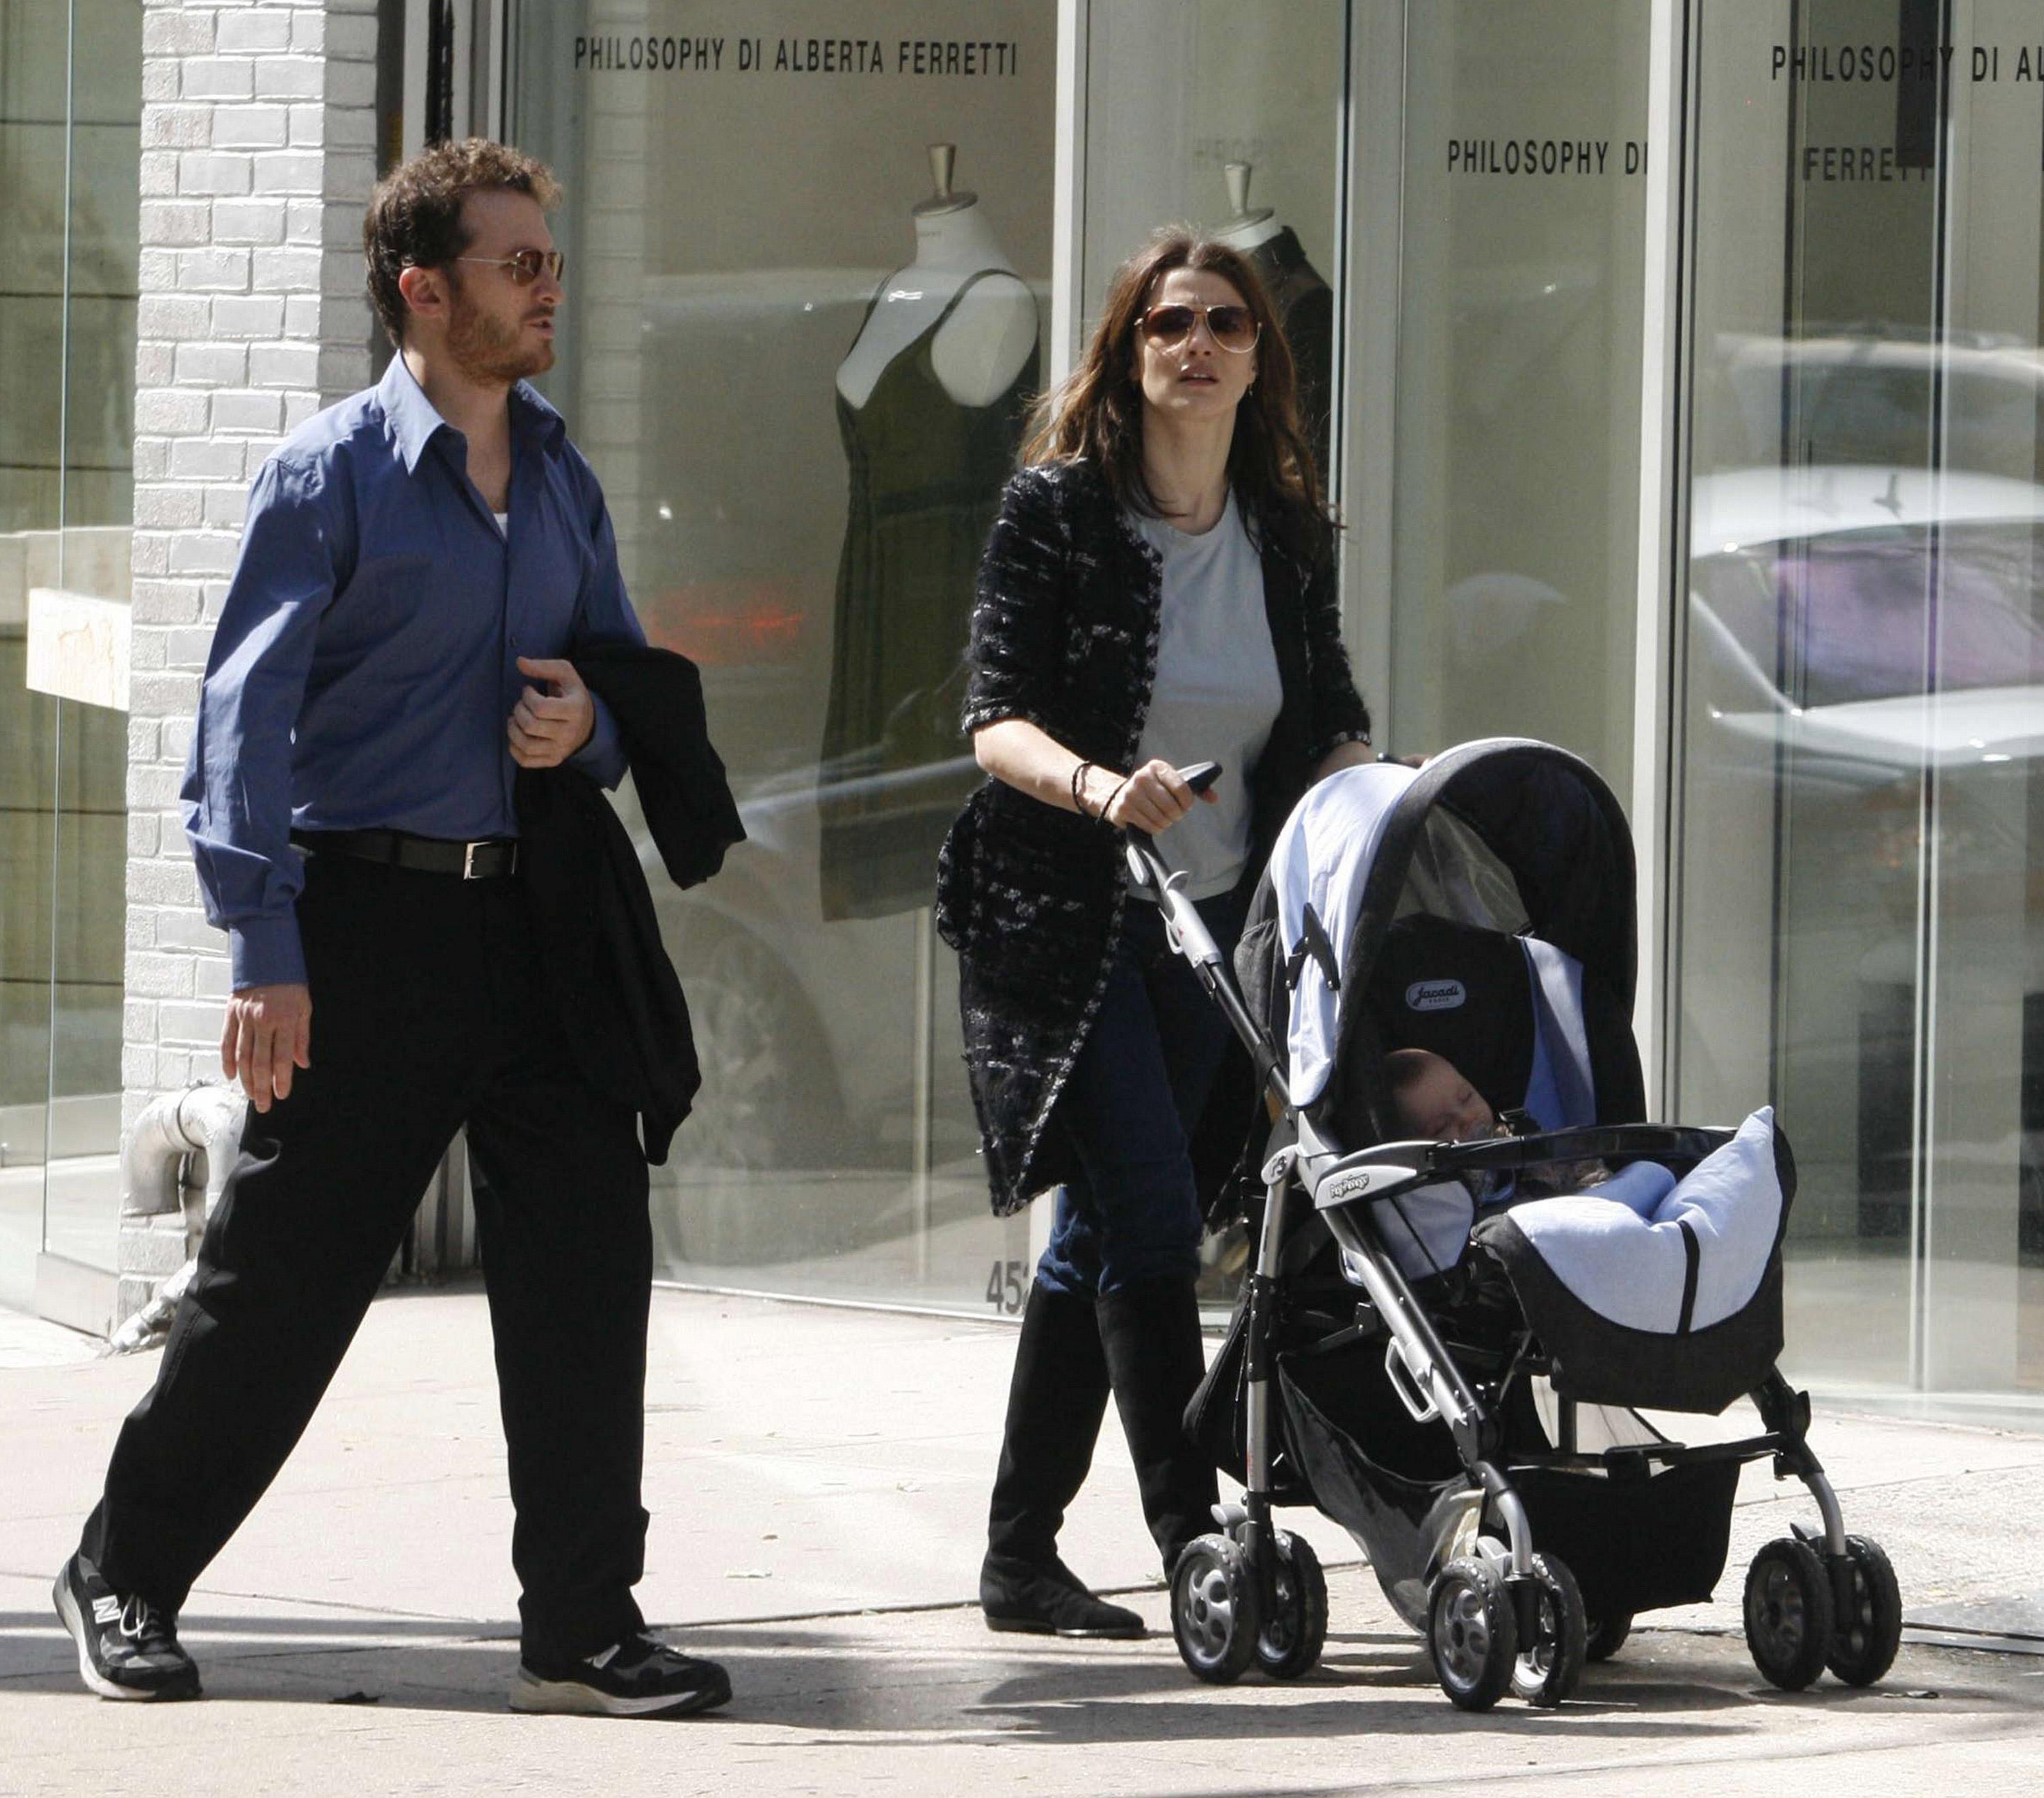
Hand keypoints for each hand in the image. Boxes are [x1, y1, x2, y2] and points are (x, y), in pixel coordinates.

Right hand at [221, 982, 311, 1111]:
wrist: (266, 957)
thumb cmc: (290, 984)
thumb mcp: (305, 1008)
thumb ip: (302, 1038)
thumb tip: (302, 1064)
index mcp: (285, 1019)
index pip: (282, 1057)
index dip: (282, 1079)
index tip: (282, 1095)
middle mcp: (262, 1021)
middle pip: (260, 1062)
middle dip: (262, 1087)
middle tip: (264, 1106)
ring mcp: (244, 1018)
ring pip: (242, 1056)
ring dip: (246, 1079)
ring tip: (251, 1095)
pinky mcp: (230, 1014)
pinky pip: (227, 1042)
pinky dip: (228, 1060)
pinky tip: (231, 1076)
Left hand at [508, 656, 595, 767]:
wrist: (587, 724)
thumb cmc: (571, 694)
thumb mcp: (565, 674)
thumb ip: (543, 666)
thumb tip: (519, 662)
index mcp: (575, 710)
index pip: (540, 708)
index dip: (527, 697)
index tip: (529, 690)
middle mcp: (569, 733)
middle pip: (530, 726)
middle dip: (518, 711)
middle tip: (521, 705)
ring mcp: (561, 750)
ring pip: (526, 745)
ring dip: (513, 729)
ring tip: (515, 720)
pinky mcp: (553, 760)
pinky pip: (525, 760)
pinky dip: (514, 748)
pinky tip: (518, 735)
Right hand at [1099, 758, 1218, 832]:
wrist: (1119, 795)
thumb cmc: (1153, 789)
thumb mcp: (1172, 783)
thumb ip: (1196, 789)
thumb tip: (1214, 798)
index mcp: (1157, 767)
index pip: (1181, 787)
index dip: (1187, 802)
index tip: (1186, 806)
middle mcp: (1142, 777)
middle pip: (1171, 806)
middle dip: (1176, 815)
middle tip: (1174, 815)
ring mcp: (1131, 793)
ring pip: (1160, 818)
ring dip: (1166, 823)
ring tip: (1164, 819)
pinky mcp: (1124, 808)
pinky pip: (1149, 825)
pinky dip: (1156, 829)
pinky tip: (1155, 824)